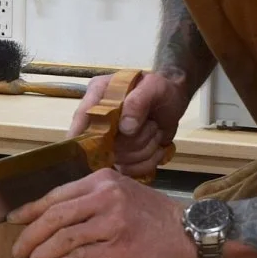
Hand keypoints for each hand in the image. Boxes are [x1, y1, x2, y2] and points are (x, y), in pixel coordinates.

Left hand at [8, 168, 197, 257]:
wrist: (187, 232)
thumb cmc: (153, 216)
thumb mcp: (121, 193)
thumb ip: (90, 200)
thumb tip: (52, 218)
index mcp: (102, 180)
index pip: (56, 195)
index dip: (30, 210)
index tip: (13, 221)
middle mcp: (106, 197)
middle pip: (54, 217)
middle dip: (30, 236)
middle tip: (18, 250)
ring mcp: (113, 222)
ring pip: (63, 239)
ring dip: (41, 255)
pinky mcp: (120, 247)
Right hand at [68, 72, 187, 177]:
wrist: (174, 102)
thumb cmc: (160, 90)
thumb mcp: (153, 87)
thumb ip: (138, 102)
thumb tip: (126, 128)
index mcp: (99, 95)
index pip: (83, 115)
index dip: (82, 132)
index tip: (93, 145)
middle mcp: (99, 120)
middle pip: (104, 145)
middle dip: (135, 141)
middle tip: (152, 125)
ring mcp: (111, 140)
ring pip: (120, 160)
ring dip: (145, 149)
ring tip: (155, 131)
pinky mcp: (123, 156)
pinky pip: (129, 170)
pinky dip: (148, 161)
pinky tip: (157, 147)